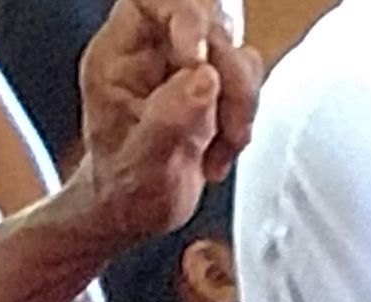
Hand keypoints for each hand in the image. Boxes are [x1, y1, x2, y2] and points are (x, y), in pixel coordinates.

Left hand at [73, 0, 260, 247]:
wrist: (138, 213)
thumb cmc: (125, 189)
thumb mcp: (139, 165)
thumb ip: (168, 120)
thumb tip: (204, 78)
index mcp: (122, 51)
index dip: (185, 15)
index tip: (197, 60)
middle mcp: (157, 48)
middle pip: (207, 17)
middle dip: (225, 69)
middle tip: (220, 122)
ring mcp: (189, 66)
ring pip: (235, 49)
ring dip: (240, 101)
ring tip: (219, 148)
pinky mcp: (216, 87)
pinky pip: (248, 81)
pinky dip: (244, 119)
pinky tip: (222, 151)